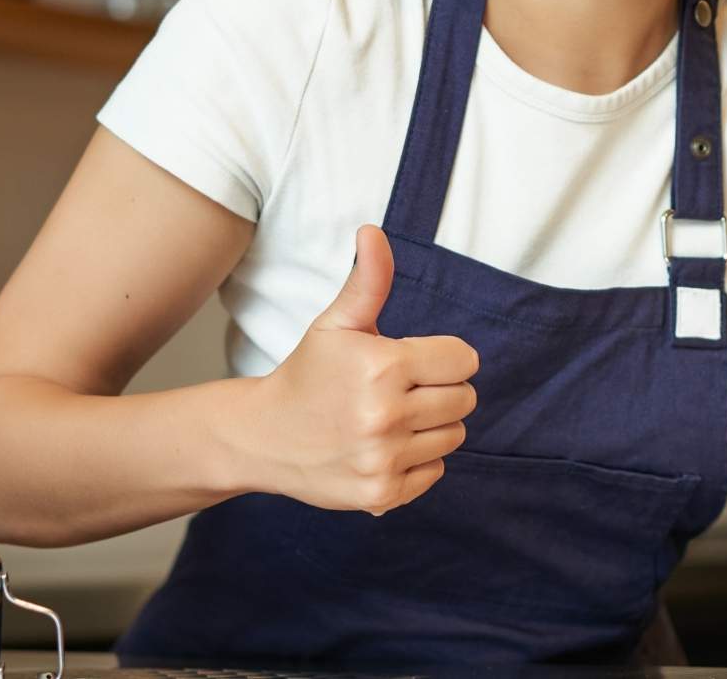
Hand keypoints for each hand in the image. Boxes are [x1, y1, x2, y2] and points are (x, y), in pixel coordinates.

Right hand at [246, 225, 478, 514]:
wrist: (262, 437)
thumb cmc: (308, 373)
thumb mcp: (336, 324)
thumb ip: (368, 280)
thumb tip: (373, 232)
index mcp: (383, 367)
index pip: (464, 360)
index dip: (444, 357)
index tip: (414, 361)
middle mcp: (385, 416)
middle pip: (464, 399)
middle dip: (441, 390)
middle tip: (403, 390)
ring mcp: (383, 459)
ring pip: (454, 436)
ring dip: (432, 426)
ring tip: (392, 418)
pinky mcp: (382, 494)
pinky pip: (435, 472)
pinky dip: (418, 461)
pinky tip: (384, 447)